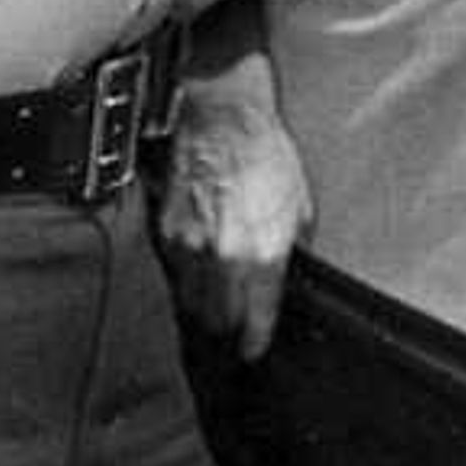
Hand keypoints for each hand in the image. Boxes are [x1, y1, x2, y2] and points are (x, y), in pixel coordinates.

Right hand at [157, 49, 310, 356]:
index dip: (254, 341)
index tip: (253, 348)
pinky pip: (174, 272)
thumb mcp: (299, 207)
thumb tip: (286, 277)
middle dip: (228, 327)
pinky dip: (185, 277)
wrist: (224, 118)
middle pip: (217, 320)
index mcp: (263, 254)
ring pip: (190, 301)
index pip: (254, 321)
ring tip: (216, 300)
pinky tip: (197, 268)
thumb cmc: (266, 154)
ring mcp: (189, 246)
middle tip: (236, 325)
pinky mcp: (166, 231)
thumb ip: (292, 251)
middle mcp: (223, 257)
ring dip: (204, 306)